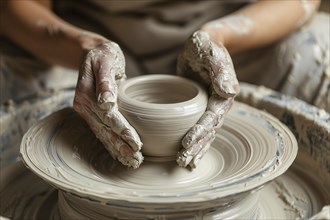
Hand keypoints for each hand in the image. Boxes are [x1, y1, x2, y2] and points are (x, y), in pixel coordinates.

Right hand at [73, 42, 142, 168]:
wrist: (92, 52)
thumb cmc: (103, 54)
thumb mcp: (105, 60)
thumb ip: (105, 81)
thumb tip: (106, 101)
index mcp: (86, 94)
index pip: (109, 117)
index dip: (122, 131)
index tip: (136, 143)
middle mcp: (84, 106)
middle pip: (106, 130)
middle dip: (122, 146)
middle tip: (137, 160)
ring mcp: (87, 112)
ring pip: (103, 134)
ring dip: (117, 149)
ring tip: (132, 162)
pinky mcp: (92, 114)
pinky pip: (102, 131)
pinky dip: (112, 144)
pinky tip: (121, 154)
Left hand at [176, 31, 239, 168]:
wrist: (204, 45)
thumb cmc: (207, 46)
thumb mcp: (212, 52)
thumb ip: (221, 69)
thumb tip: (229, 91)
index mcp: (223, 95)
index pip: (211, 118)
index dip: (199, 131)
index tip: (186, 143)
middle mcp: (218, 105)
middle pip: (209, 131)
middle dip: (196, 147)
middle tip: (182, 161)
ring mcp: (209, 108)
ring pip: (205, 134)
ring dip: (196, 149)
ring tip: (184, 163)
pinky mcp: (199, 108)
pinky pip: (197, 127)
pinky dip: (193, 141)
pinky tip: (186, 152)